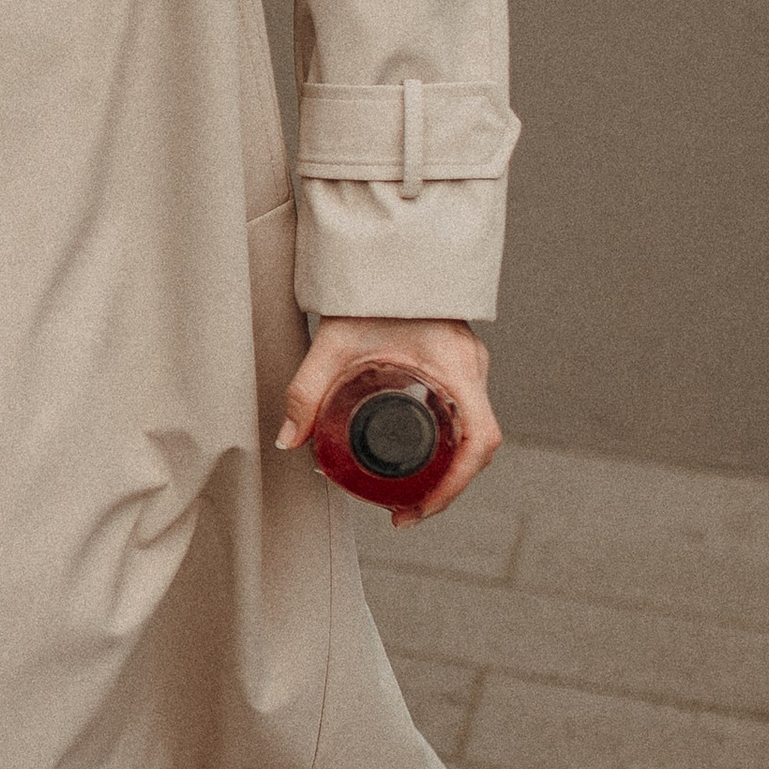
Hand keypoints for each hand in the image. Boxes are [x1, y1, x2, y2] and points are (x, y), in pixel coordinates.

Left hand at [278, 315, 498, 527]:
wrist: (386, 254)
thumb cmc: (367, 293)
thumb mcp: (333, 344)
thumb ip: (307, 391)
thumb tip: (289, 441)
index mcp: (455, 365)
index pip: (480, 440)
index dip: (457, 484)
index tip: (423, 508)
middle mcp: (472, 368)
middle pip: (477, 445)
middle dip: (447, 488)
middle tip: (405, 514)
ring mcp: (469, 366)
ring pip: (473, 432)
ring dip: (448, 469)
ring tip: (410, 497)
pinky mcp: (459, 365)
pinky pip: (465, 414)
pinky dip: (448, 445)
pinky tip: (421, 461)